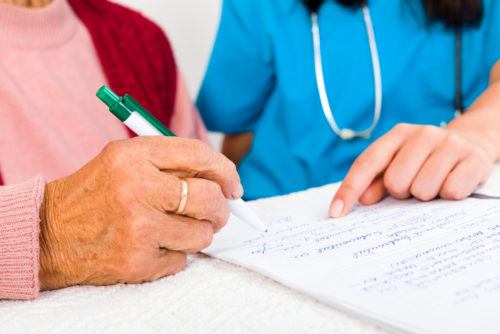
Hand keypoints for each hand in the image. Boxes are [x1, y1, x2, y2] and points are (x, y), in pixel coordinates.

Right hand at [39, 137, 241, 289]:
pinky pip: (182, 261)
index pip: (198, 155)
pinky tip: (152, 247)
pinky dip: (174, 255)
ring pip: (202, 234)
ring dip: (197, 234)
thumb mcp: (122, 160)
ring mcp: (138, 229)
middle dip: (221, 208)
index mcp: (133, 156)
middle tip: (216, 213)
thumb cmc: (93, 194)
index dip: (224, 170)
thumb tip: (221, 180)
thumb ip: (168, 162)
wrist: (48, 233)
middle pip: (209, 198)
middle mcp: (137, 189)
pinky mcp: (136, 262)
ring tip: (175, 230)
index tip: (233, 184)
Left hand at [330, 123, 495, 217]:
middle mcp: (422, 134)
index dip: (349, 190)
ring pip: (423, 190)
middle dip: (402, 192)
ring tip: (435, 183)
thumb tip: (363, 200)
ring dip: (426, 196)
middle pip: (396, 182)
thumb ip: (376, 182)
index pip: (366, 164)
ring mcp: (450, 144)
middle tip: (414, 185)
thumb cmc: (425, 159)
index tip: (336, 213)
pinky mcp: (474, 158)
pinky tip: (452, 182)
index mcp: (397, 135)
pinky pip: (451, 192)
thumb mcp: (399, 163)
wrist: (473, 141)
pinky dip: (449, 195)